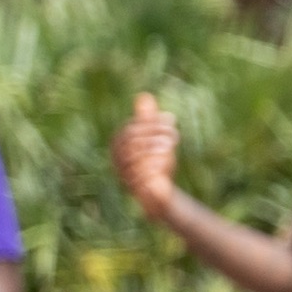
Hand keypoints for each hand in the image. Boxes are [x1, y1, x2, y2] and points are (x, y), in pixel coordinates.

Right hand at [112, 93, 180, 217]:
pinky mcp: (137, 191)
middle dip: (154, 133)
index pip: (131, 130)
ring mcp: (125, 177)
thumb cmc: (154, 163)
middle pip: (132, 142)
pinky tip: (167, 158)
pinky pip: (142, 176)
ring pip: (136, 157)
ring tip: (171, 144)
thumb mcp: (153, 139)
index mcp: (118, 148)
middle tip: (173, 131)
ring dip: (155, 147)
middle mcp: (118, 163)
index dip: (150, 123)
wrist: (160, 195)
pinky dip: (154, 164)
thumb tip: (144, 96)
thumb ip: (147, 120)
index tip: (170, 119)